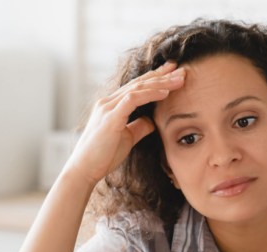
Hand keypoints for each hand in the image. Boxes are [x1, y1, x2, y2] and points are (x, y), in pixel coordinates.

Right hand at [61, 62, 186, 187]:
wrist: (85, 169)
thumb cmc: (104, 155)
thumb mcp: (128, 138)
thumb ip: (139, 127)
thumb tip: (153, 121)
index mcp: (112, 105)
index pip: (137, 86)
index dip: (155, 78)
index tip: (173, 72)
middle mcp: (109, 102)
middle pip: (139, 83)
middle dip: (162, 75)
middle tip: (181, 69)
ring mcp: (108, 108)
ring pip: (138, 88)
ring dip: (161, 83)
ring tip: (179, 79)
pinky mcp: (110, 117)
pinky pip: (132, 100)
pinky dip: (150, 94)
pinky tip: (165, 93)